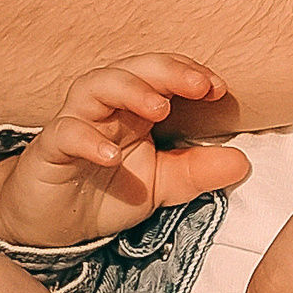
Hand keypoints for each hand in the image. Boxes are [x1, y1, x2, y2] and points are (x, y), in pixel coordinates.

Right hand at [0, 54, 251, 247]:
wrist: (50, 223)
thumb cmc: (105, 192)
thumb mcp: (160, 186)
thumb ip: (197, 172)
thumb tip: (243, 162)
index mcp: (133, 109)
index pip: (161, 75)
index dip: (188, 74)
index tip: (219, 89)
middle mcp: (104, 107)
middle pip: (130, 69)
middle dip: (166, 71)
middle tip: (198, 84)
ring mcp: (74, 123)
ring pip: (94, 86)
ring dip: (128, 90)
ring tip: (158, 108)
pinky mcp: (49, 149)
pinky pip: (65, 134)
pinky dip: (88, 140)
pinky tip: (111, 154)